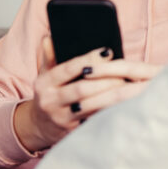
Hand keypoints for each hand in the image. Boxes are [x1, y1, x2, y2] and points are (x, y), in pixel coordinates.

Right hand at [13, 37, 160, 151]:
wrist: (39, 125)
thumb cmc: (49, 92)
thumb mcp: (44, 73)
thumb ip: (49, 55)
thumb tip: (51, 36)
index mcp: (44, 83)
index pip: (69, 68)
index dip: (89, 59)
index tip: (108, 51)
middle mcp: (50, 101)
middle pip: (82, 89)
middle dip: (105, 80)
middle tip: (125, 73)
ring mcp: (61, 118)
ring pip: (91, 106)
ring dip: (111, 97)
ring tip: (129, 88)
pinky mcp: (72, 132)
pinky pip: (94, 120)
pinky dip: (109, 112)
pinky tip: (124, 105)